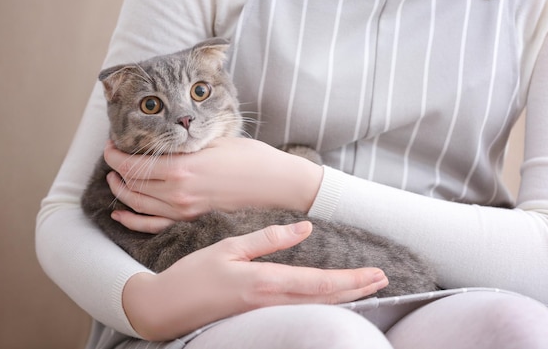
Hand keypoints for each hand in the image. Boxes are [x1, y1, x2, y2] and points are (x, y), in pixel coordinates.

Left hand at [104, 138, 323, 232]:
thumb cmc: (250, 158)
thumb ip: (184, 144)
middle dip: (115, 170)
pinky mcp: (192, 221)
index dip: (114, 154)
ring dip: (121, 191)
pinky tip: (121, 214)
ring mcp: (184, 211)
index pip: (132, 164)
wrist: (275, 184)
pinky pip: (152, 226)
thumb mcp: (214, 141)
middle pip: (132, 184)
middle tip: (113, 156)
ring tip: (115, 179)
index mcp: (180, 169)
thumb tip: (162, 138)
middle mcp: (177, 193)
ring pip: (137, 205)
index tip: (111, 144)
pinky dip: (132, 220)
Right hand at [123, 222, 388, 340]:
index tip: (376, 274)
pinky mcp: (258, 317)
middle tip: (382, 281)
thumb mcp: (229, 248)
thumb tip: (305, 229)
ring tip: (366, 289)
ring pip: (316, 308)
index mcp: (264, 282)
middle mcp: (270, 302)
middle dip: (356, 291)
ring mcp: (264, 314)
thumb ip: (268, 240)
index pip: (319, 283)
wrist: (165, 310)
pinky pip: (301, 311)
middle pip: (325, 299)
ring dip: (344, 298)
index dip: (351, 280)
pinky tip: (331, 298)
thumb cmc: (193, 275)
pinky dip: (323, 304)